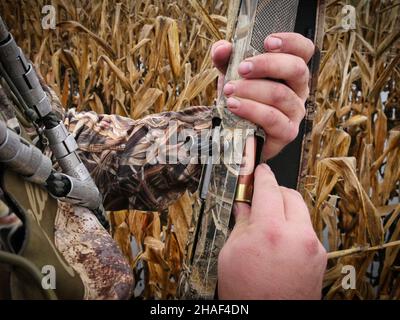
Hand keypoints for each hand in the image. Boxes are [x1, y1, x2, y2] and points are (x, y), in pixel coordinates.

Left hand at [211, 33, 314, 158]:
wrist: (236, 132)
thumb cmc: (241, 98)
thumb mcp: (231, 74)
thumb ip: (225, 59)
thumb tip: (222, 48)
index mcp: (291, 71)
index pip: (304, 50)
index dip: (291, 42)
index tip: (267, 41)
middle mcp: (299, 90)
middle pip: (297, 69)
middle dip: (267, 65)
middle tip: (242, 68)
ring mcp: (296, 112)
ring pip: (281, 95)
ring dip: (252, 90)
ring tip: (230, 91)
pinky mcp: (287, 132)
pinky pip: (273, 118)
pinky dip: (251, 110)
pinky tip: (234, 106)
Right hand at [217, 164, 326, 299]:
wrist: (267, 318)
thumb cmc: (247, 292)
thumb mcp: (231, 253)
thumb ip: (241, 223)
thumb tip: (244, 205)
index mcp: (271, 232)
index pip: (269, 189)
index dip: (263, 176)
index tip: (260, 171)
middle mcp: (297, 236)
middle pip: (290, 195)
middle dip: (275, 191)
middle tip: (260, 196)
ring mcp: (312, 247)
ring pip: (300, 211)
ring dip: (285, 208)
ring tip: (268, 220)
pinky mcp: (319, 256)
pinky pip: (306, 229)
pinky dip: (293, 225)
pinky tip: (280, 237)